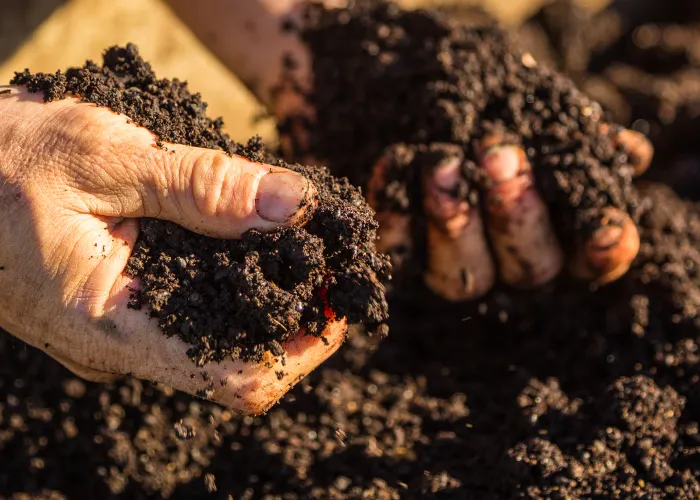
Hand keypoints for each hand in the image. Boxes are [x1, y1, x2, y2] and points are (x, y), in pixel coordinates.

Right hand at [0, 87, 345, 413]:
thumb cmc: (3, 161)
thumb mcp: (104, 158)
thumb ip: (202, 186)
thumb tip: (293, 205)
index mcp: (110, 327)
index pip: (235, 378)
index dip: (303, 348)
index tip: (338, 298)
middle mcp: (119, 345)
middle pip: (235, 358)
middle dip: (294, 313)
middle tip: (328, 258)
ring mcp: (118, 332)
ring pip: (216, 334)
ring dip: (266, 293)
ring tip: (298, 243)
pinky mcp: (119, 308)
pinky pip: (190, 311)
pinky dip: (230, 280)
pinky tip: (247, 240)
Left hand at [168, 1, 653, 300]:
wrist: (350, 63)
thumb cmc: (439, 71)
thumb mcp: (503, 87)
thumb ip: (559, 123)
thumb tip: (626, 154)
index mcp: (538, 209)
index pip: (586, 253)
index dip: (603, 249)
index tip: (603, 226)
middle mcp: (493, 244)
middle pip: (529, 270)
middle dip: (519, 216)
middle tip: (499, 154)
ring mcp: (438, 252)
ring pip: (463, 280)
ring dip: (457, 225)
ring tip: (442, 163)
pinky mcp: (383, 248)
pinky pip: (394, 256)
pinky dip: (396, 213)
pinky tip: (393, 164)